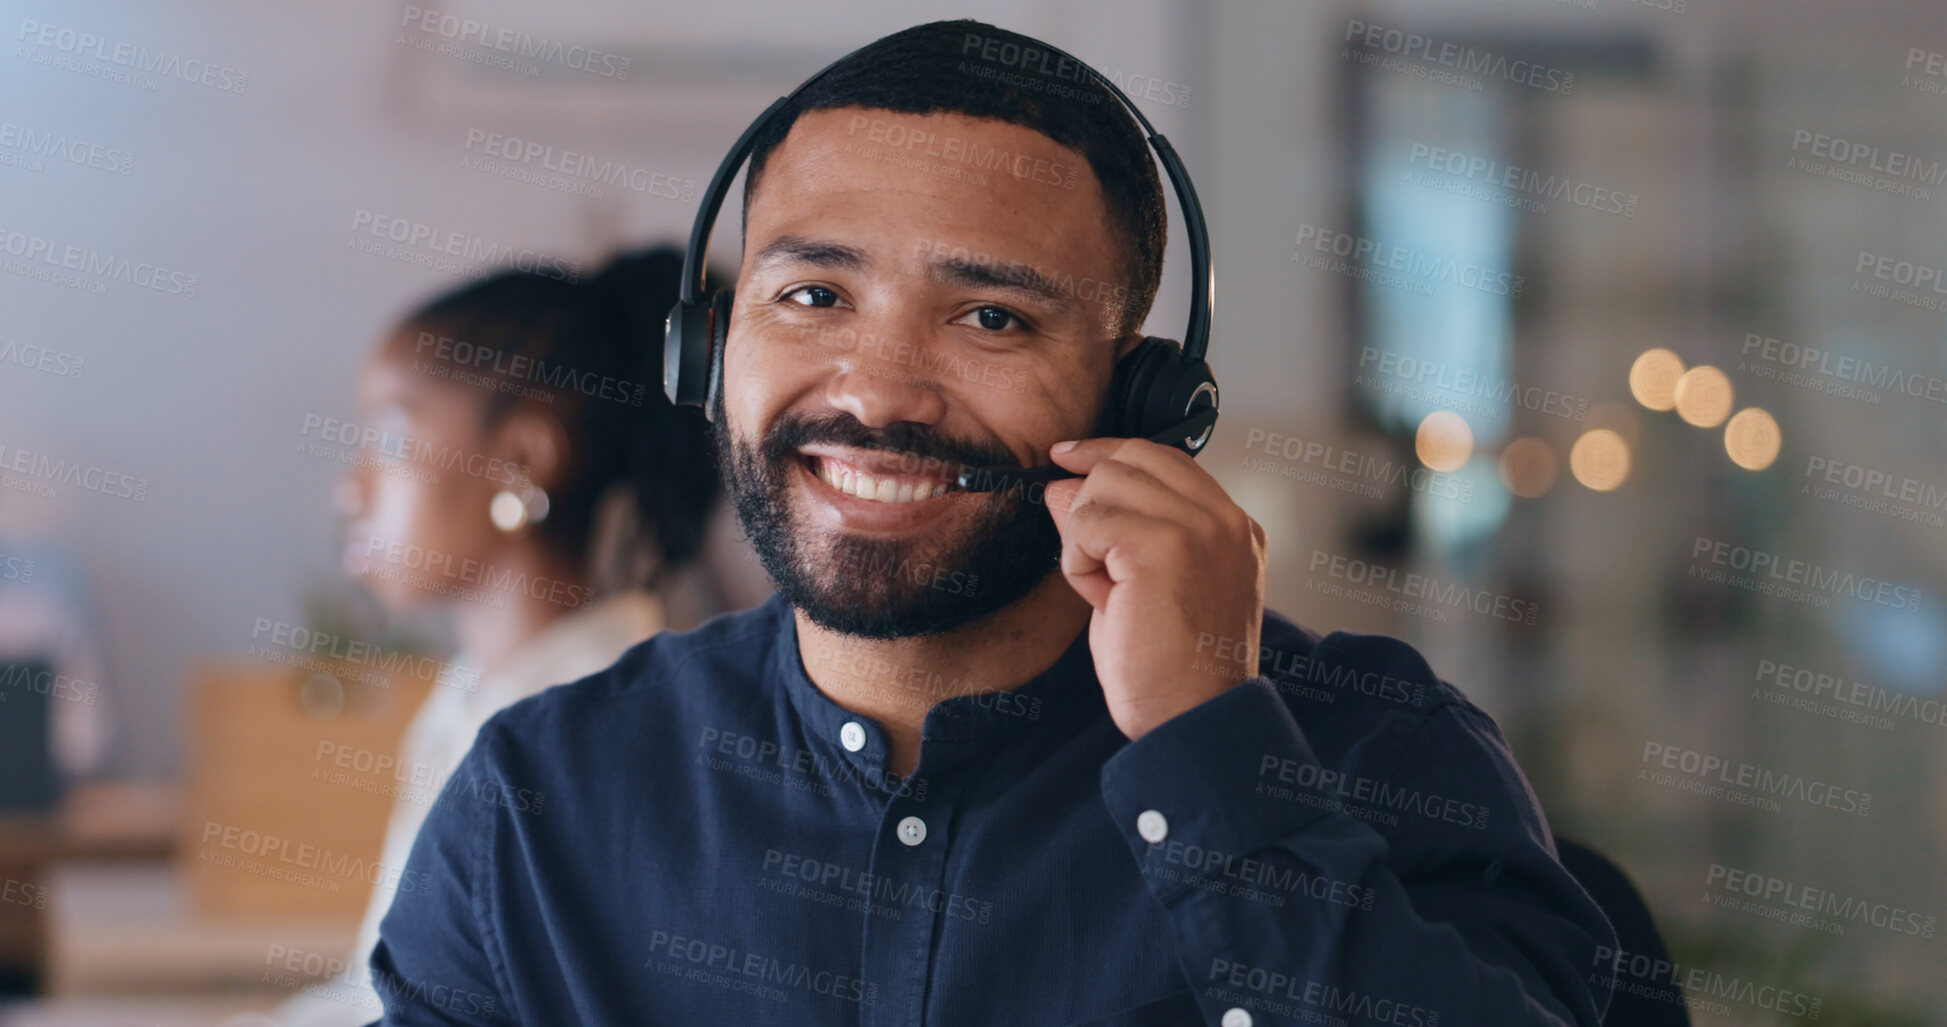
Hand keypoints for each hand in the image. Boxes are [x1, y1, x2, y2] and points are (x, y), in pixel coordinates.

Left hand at [1042, 436, 1265, 739]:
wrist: (1190, 719)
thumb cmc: (1169, 668)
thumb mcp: (1137, 585)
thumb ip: (1110, 531)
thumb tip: (1062, 483)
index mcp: (1232, 526)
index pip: (1163, 457)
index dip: (1108, 451)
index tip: (1067, 456)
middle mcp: (1224, 519)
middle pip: (1129, 460)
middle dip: (1089, 503)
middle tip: (1092, 563)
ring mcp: (1199, 528)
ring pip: (1103, 486)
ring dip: (1083, 540)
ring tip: (1107, 592)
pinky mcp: (1164, 545)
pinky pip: (1087, 523)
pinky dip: (1078, 564)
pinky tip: (1103, 599)